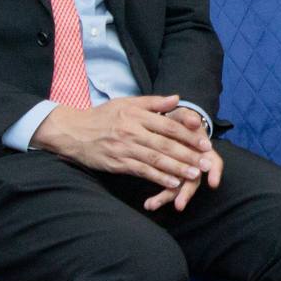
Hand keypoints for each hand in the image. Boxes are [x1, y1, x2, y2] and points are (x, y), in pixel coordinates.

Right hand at [35, 95, 216, 193]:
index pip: (168, 125)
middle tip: (207, 163)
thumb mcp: (127, 103)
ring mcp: (125, 148)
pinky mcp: (118, 163)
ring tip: (195, 174)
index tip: (205, 142)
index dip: (189, 135)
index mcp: (136, 114)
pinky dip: (158, 178)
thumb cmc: (103, 116)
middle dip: (189, 154)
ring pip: (156, 159)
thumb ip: (154, 102)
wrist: (73, 132)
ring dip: (177, 168)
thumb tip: (177, 98)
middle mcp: (132, 131)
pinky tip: (173, 183)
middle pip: (165, 144)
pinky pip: (142, 171)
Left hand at [141, 106, 222, 212]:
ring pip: (178, 188)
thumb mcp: (184, 116)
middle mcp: (194, 165)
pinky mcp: (171, 177)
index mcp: (202, 150)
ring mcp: (183, 173)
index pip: (214, 162)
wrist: (168, 124)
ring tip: (152, 206)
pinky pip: (167, 188)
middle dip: (186, 193)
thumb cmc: (179, 121)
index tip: (213, 183)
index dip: (215, 172)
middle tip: (179, 205)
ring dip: (166, 198)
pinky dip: (158, 198)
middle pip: (194, 181)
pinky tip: (148, 205)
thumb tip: (194, 121)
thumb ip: (188, 117)